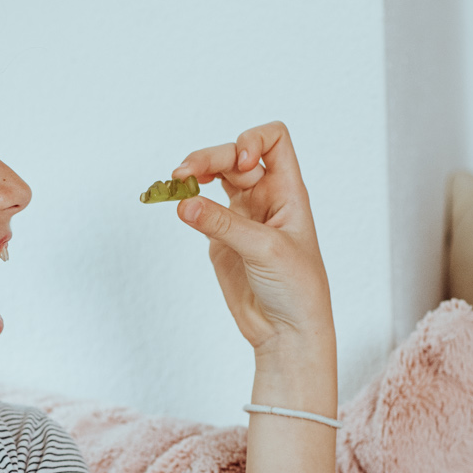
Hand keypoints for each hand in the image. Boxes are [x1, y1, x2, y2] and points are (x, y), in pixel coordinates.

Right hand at [171, 122, 335, 358]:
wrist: (287, 332)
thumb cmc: (298, 290)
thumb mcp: (265, 250)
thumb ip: (224, 224)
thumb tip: (184, 202)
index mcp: (288, 192)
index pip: (274, 141)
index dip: (253, 140)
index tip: (240, 164)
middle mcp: (265, 197)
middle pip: (233, 156)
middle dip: (209, 157)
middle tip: (184, 173)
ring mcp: (242, 216)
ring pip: (214, 177)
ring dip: (194, 173)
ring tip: (174, 182)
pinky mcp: (221, 238)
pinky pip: (199, 208)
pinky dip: (185, 201)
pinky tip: (177, 203)